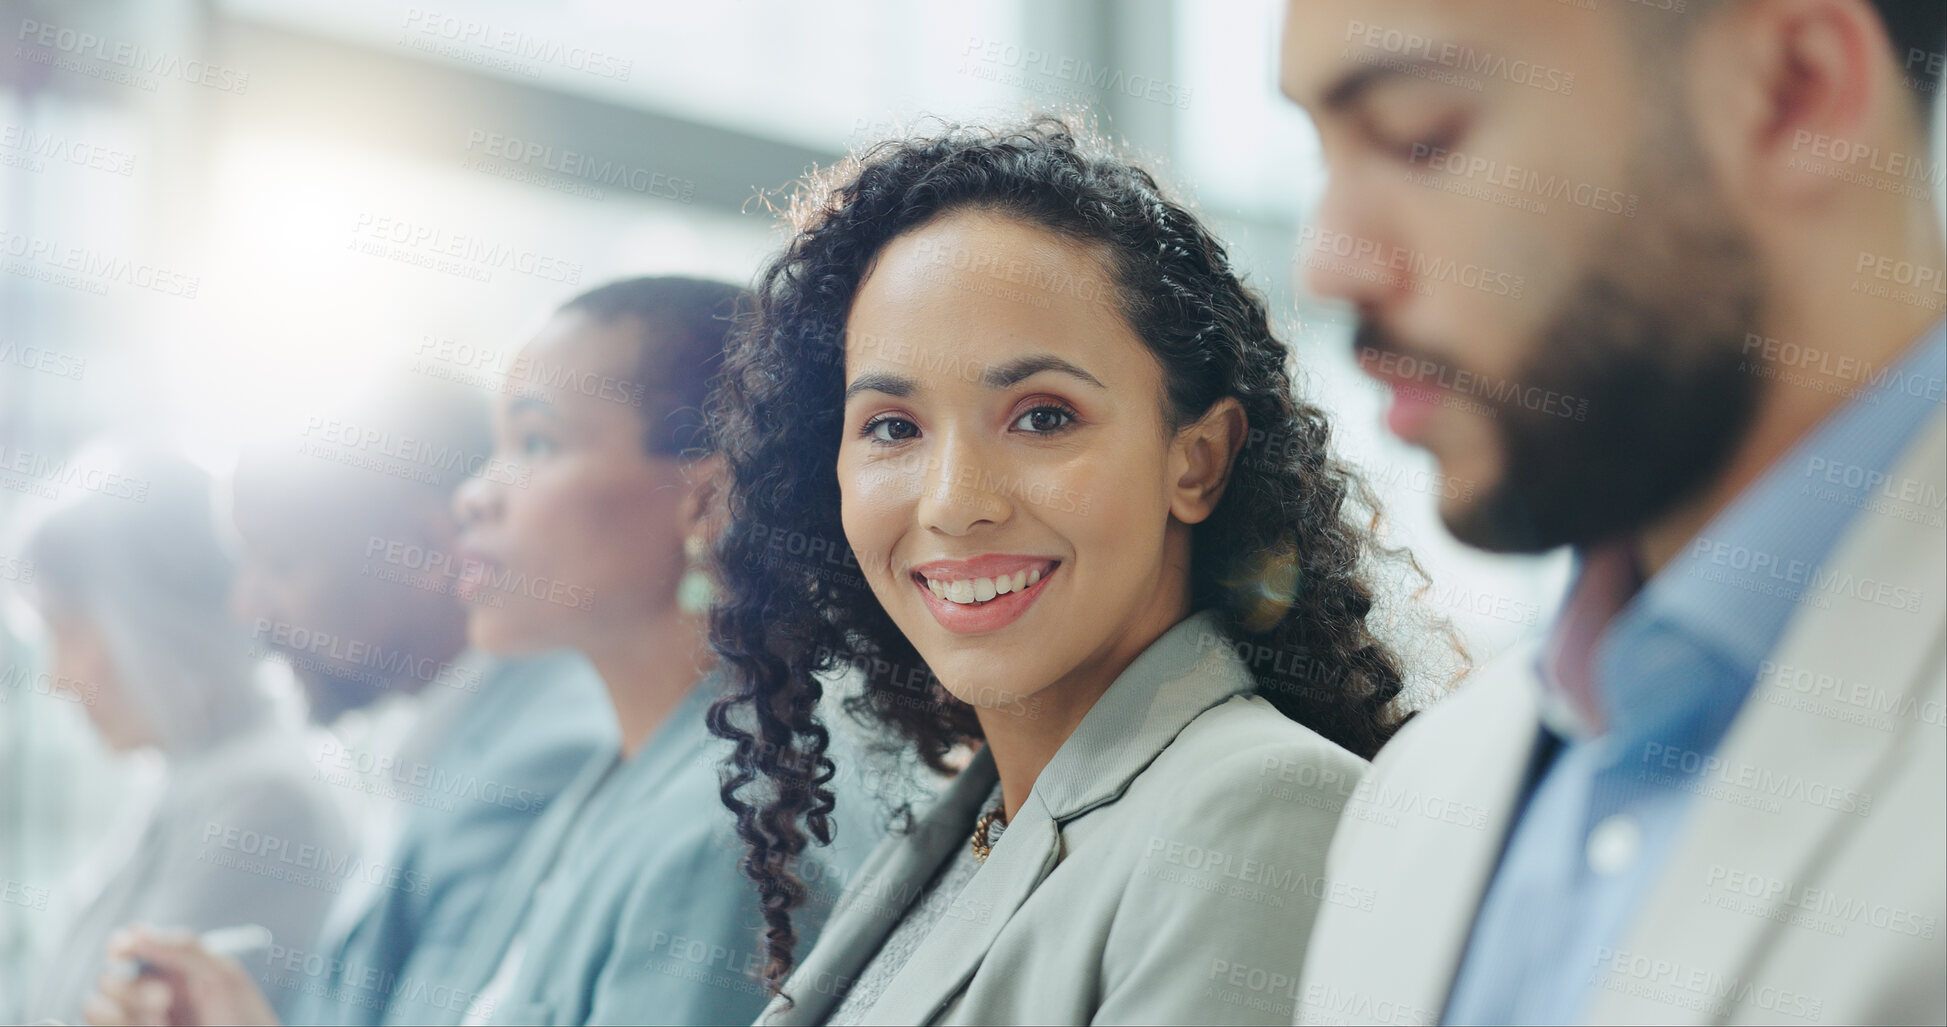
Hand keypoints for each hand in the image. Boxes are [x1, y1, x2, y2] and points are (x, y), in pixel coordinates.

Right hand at [80, 926, 280, 1026]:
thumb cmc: (244, 1019)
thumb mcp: (222, 976)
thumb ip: (183, 949)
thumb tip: (135, 932)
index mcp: (168, 969)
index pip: (127, 947)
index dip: (119, 944)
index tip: (123, 949)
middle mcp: (146, 995)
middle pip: (106, 980)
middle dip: (130, 988)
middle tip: (165, 997)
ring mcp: (136, 1021)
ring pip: (95, 1009)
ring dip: (123, 1013)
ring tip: (162, 1021)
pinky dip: (121, 1026)